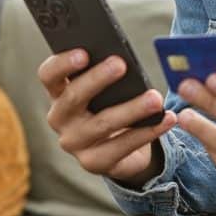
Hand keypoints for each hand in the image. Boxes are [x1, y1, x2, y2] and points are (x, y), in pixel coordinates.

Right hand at [38, 49, 177, 187]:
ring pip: (103, 123)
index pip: (49, 75)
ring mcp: (74, 143)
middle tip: (121, 64)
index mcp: (57, 93)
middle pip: (73, 97)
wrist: (121, 147)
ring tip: (155, 98)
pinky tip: (167, 119)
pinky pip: (123, 146)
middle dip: (98, 79)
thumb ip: (106, 72)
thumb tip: (122, 57)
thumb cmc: (111, 104)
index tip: (84, 52)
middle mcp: (59, 118)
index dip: (62, 63)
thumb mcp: (105, 88)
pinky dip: (148, 131)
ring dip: (132, 109)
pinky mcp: (94, 163)